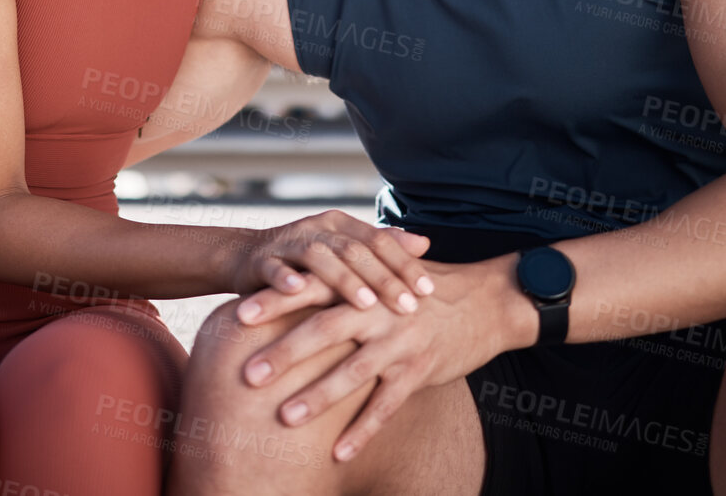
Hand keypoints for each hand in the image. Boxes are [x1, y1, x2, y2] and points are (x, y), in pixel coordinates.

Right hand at [228, 210, 436, 319]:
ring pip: (320, 257)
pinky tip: (299, 292)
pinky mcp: (261, 261)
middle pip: (356, 250)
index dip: (405, 264)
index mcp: (341, 225)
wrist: (246, 258)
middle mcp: (317, 229)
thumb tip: (425, 243)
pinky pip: (274, 268)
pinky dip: (285, 279)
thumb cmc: (306, 262)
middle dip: (383, 279)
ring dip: (343, 280)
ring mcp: (288, 243)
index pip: (380, 240)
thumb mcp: (343, 251)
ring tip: (367, 305)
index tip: (429, 291)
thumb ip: (380, 246)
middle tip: (408, 306)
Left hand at [241, 254, 530, 461]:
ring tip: (284, 417)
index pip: (313, 289)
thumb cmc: (424, 287)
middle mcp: (380, 310)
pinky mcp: (421, 370)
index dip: (275, 301)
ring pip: (354, 372)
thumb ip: (344, 274)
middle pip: (325, 330)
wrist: (486, 301)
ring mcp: (401, 342)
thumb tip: (293, 273)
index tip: (238, 315)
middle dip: (284, 353)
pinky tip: (337, 453)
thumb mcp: (386, 271)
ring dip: (318, 396)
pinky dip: (363, 431)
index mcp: (365, 283)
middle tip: (247, 373)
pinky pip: (388, 406)